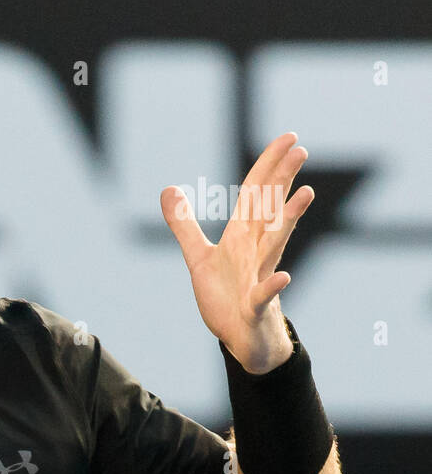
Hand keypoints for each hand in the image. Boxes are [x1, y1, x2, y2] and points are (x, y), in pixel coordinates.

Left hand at [160, 132, 314, 373]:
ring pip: (274, 245)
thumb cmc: (226, 293)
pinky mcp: (255, 305)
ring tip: (305, 194)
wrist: (242, 335)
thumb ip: (183, 224)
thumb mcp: (198, 256)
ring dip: (288, 220)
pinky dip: (272, 287)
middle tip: (300, 150)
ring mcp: (259, 276)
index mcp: (243, 236)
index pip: (255, 195)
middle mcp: (256, 251)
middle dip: (282, 181)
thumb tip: (168, 189)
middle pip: (269, 210)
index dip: (268, 166)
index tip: (289, 137)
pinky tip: (283, 278)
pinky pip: (264, 295)